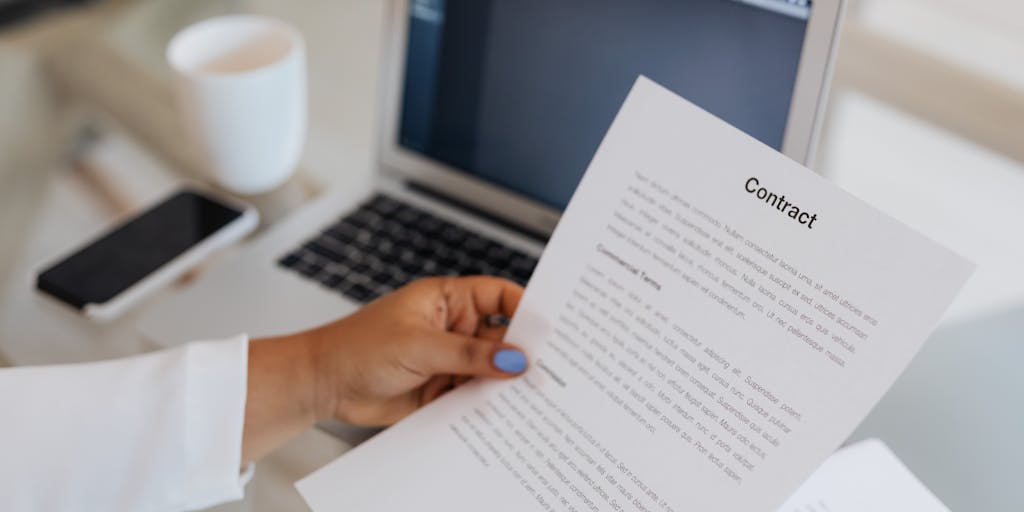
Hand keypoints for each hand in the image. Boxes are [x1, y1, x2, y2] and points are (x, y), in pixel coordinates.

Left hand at [306, 275, 527, 424]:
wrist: (323, 385)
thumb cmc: (356, 347)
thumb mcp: (418, 346)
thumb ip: (468, 355)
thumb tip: (515, 359)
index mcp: (448, 299)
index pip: (500, 296)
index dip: (526, 309)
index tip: (549, 330)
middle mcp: (453, 327)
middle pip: (502, 338)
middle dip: (521, 353)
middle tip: (547, 369)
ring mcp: (449, 360)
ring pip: (491, 371)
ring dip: (504, 383)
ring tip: (528, 397)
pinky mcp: (442, 390)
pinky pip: (474, 396)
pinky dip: (486, 405)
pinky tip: (500, 413)